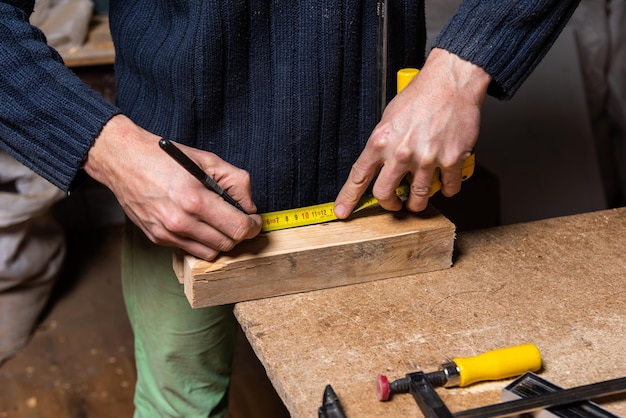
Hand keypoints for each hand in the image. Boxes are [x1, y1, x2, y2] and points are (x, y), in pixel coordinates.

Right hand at [85, 115, 261, 259]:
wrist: (122, 160)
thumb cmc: (163, 157)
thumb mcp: (207, 160)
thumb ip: (236, 182)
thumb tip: (249, 206)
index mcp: (195, 200)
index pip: (238, 229)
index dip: (253, 227)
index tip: (254, 221)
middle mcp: (180, 221)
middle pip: (227, 244)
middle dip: (239, 234)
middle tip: (240, 221)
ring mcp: (167, 233)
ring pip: (210, 253)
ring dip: (221, 241)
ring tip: (220, 223)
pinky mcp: (157, 239)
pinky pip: (190, 250)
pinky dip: (200, 241)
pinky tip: (199, 224)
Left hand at [334, 48, 490, 217]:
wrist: (452, 82)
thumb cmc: (422, 95)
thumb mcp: (389, 117)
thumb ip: (383, 142)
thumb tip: (379, 162)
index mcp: (381, 140)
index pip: (358, 176)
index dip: (349, 197)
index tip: (343, 211)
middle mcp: (401, 152)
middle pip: (385, 194)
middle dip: (389, 204)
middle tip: (395, 203)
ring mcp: (426, 158)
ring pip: (417, 198)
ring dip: (417, 203)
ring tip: (419, 197)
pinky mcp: (451, 160)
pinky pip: (447, 188)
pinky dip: (446, 189)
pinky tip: (444, 182)